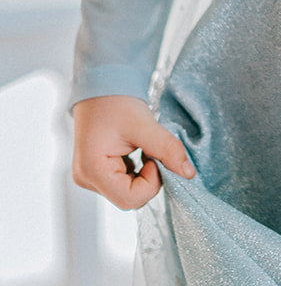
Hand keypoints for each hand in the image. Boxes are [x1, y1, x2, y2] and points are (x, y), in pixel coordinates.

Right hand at [71, 94, 195, 210]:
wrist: (101, 86)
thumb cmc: (116, 101)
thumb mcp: (145, 125)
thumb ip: (167, 149)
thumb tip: (188, 173)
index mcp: (92, 170)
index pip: (130, 199)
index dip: (150, 182)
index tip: (153, 157)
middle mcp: (86, 179)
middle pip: (128, 198)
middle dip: (148, 179)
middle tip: (151, 152)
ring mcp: (89, 177)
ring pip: (127, 192)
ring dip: (142, 175)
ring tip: (141, 148)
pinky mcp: (96, 173)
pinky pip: (122, 183)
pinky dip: (136, 171)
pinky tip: (134, 150)